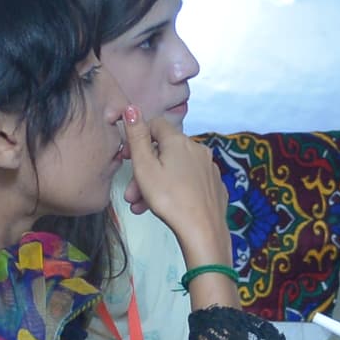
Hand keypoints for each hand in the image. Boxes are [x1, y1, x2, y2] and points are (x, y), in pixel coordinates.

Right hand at [115, 109, 235, 274]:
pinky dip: (173, 190)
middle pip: (163, 152)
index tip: (126, 156)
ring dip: (154, 184)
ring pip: (173, 170)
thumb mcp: (144, 166)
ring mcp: (208, 168)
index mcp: (179, 141)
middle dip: (143, 170)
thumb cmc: (170, 199)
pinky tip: (163, 207)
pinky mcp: (213, 186)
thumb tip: (131, 108)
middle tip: (130, 192)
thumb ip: (136, 136)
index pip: (155, 125)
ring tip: (139, 205)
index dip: (137, 138)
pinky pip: (187, 182)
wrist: (202, 230)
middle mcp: (197, 149)